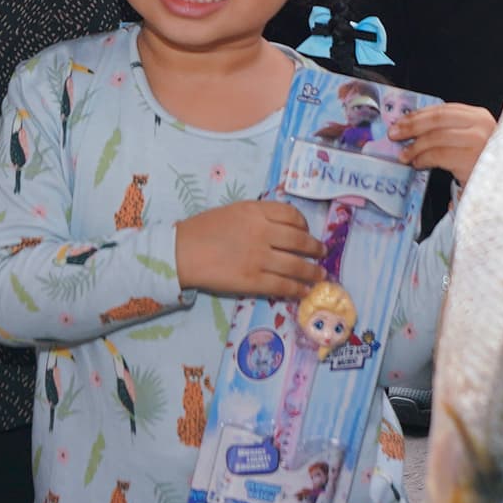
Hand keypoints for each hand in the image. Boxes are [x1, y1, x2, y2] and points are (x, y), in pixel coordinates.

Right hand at [177, 197, 324, 298]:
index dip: (305, 225)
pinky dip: (298, 289)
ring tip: (320, 275)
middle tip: (322, 253)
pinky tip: (304, 291)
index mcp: (256, 211)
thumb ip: (258, 216)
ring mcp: (260, 258)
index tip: (307, 232)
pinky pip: (284, 285)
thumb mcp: (233, 211)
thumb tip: (282, 228)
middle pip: (300, 241)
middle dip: (316, 249)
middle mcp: (263, 232)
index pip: (292, 215)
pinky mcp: (253, 281)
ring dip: (313, 272)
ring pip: (297, 266)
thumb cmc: (202, 230)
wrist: (180, 252)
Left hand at [389, 101, 494, 182]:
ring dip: (415, 146)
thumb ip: (449, 131)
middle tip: (394, 133)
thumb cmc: (485, 164)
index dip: (419, 114)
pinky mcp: (472, 159)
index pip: (443, 109)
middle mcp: (480, 124)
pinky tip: (417, 163)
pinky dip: (423, 158)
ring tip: (404, 154)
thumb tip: (414, 127)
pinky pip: (439, 155)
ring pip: (436, 138)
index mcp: (479, 116)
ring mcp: (478, 141)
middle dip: (412, 126)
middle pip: (437, 120)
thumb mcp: (470, 141)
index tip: (401, 120)